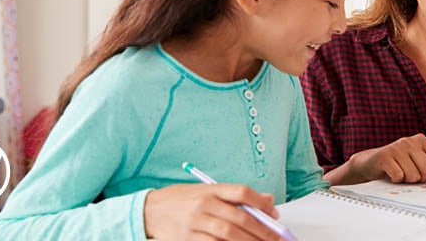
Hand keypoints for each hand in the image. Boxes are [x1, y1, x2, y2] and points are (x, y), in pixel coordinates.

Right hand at [143, 184, 282, 240]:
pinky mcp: (188, 239)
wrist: (149, 210)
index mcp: (210, 189)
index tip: (274, 215)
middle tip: (276, 238)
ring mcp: (195, 223)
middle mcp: (203, 204)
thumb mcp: (205, 191)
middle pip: (240, 218)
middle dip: (262, 231)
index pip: (242, 192)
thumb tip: (266, 201)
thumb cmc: (181, 200)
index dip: (262, 204)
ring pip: (229, 235)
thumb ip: (234, 196)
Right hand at [332, 134, 425, 187]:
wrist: (369, 161)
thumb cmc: (395, 162)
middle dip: (420, 178)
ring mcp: (398, 147)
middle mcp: (410, 141)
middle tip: (409, 174)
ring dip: (406, 180)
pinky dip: (395, 180)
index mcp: (421, 140)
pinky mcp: (386, 156)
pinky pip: (399, 176)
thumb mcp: (414, 160)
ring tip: (399, 172)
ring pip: (414, 175)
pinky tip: (390, 173)